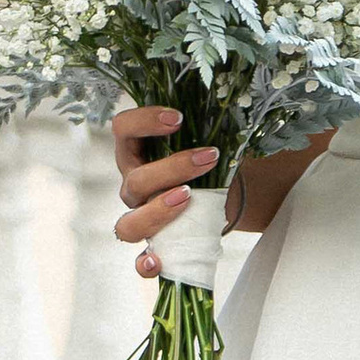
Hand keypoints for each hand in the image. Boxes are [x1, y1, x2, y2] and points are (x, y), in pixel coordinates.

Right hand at [113, 104, 217, 284]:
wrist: (226, 197)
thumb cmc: (211, 162)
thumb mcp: (211, 136)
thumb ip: (213, 119)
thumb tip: (237, 95)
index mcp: (138, 151)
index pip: (123, 128)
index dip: (144, 121)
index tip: (178, 117)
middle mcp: (133, 184)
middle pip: (134, 179)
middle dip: (172, 167)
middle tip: (209, 157)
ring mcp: (141, 217)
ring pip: (130, 223)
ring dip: (158, 211)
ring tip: (188, 198)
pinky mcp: (156, 245)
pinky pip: (139, 261)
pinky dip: (145, 264)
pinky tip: (158, 261)